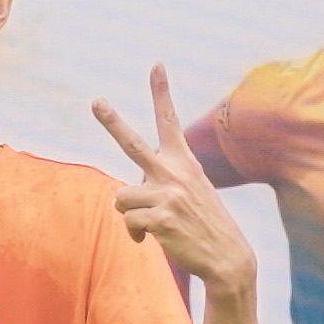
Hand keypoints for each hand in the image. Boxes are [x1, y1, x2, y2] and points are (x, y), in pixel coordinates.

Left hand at [95, 70, 252, 295]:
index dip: (161, 92)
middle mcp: (174, 174)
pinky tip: (152, 239)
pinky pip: (128, 222)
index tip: (156, 65)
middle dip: (111, 121)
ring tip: (152, 224)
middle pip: (132, 144)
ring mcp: (167, 195)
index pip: (169, 122)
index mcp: (184, 163)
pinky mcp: (160, 219)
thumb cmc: (204, 225)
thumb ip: (160, 184)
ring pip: (122, 198)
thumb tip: (122, 198)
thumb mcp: (190, 193)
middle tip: (95, 101)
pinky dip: (135, 234)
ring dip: (131, 214)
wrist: (228, 258)